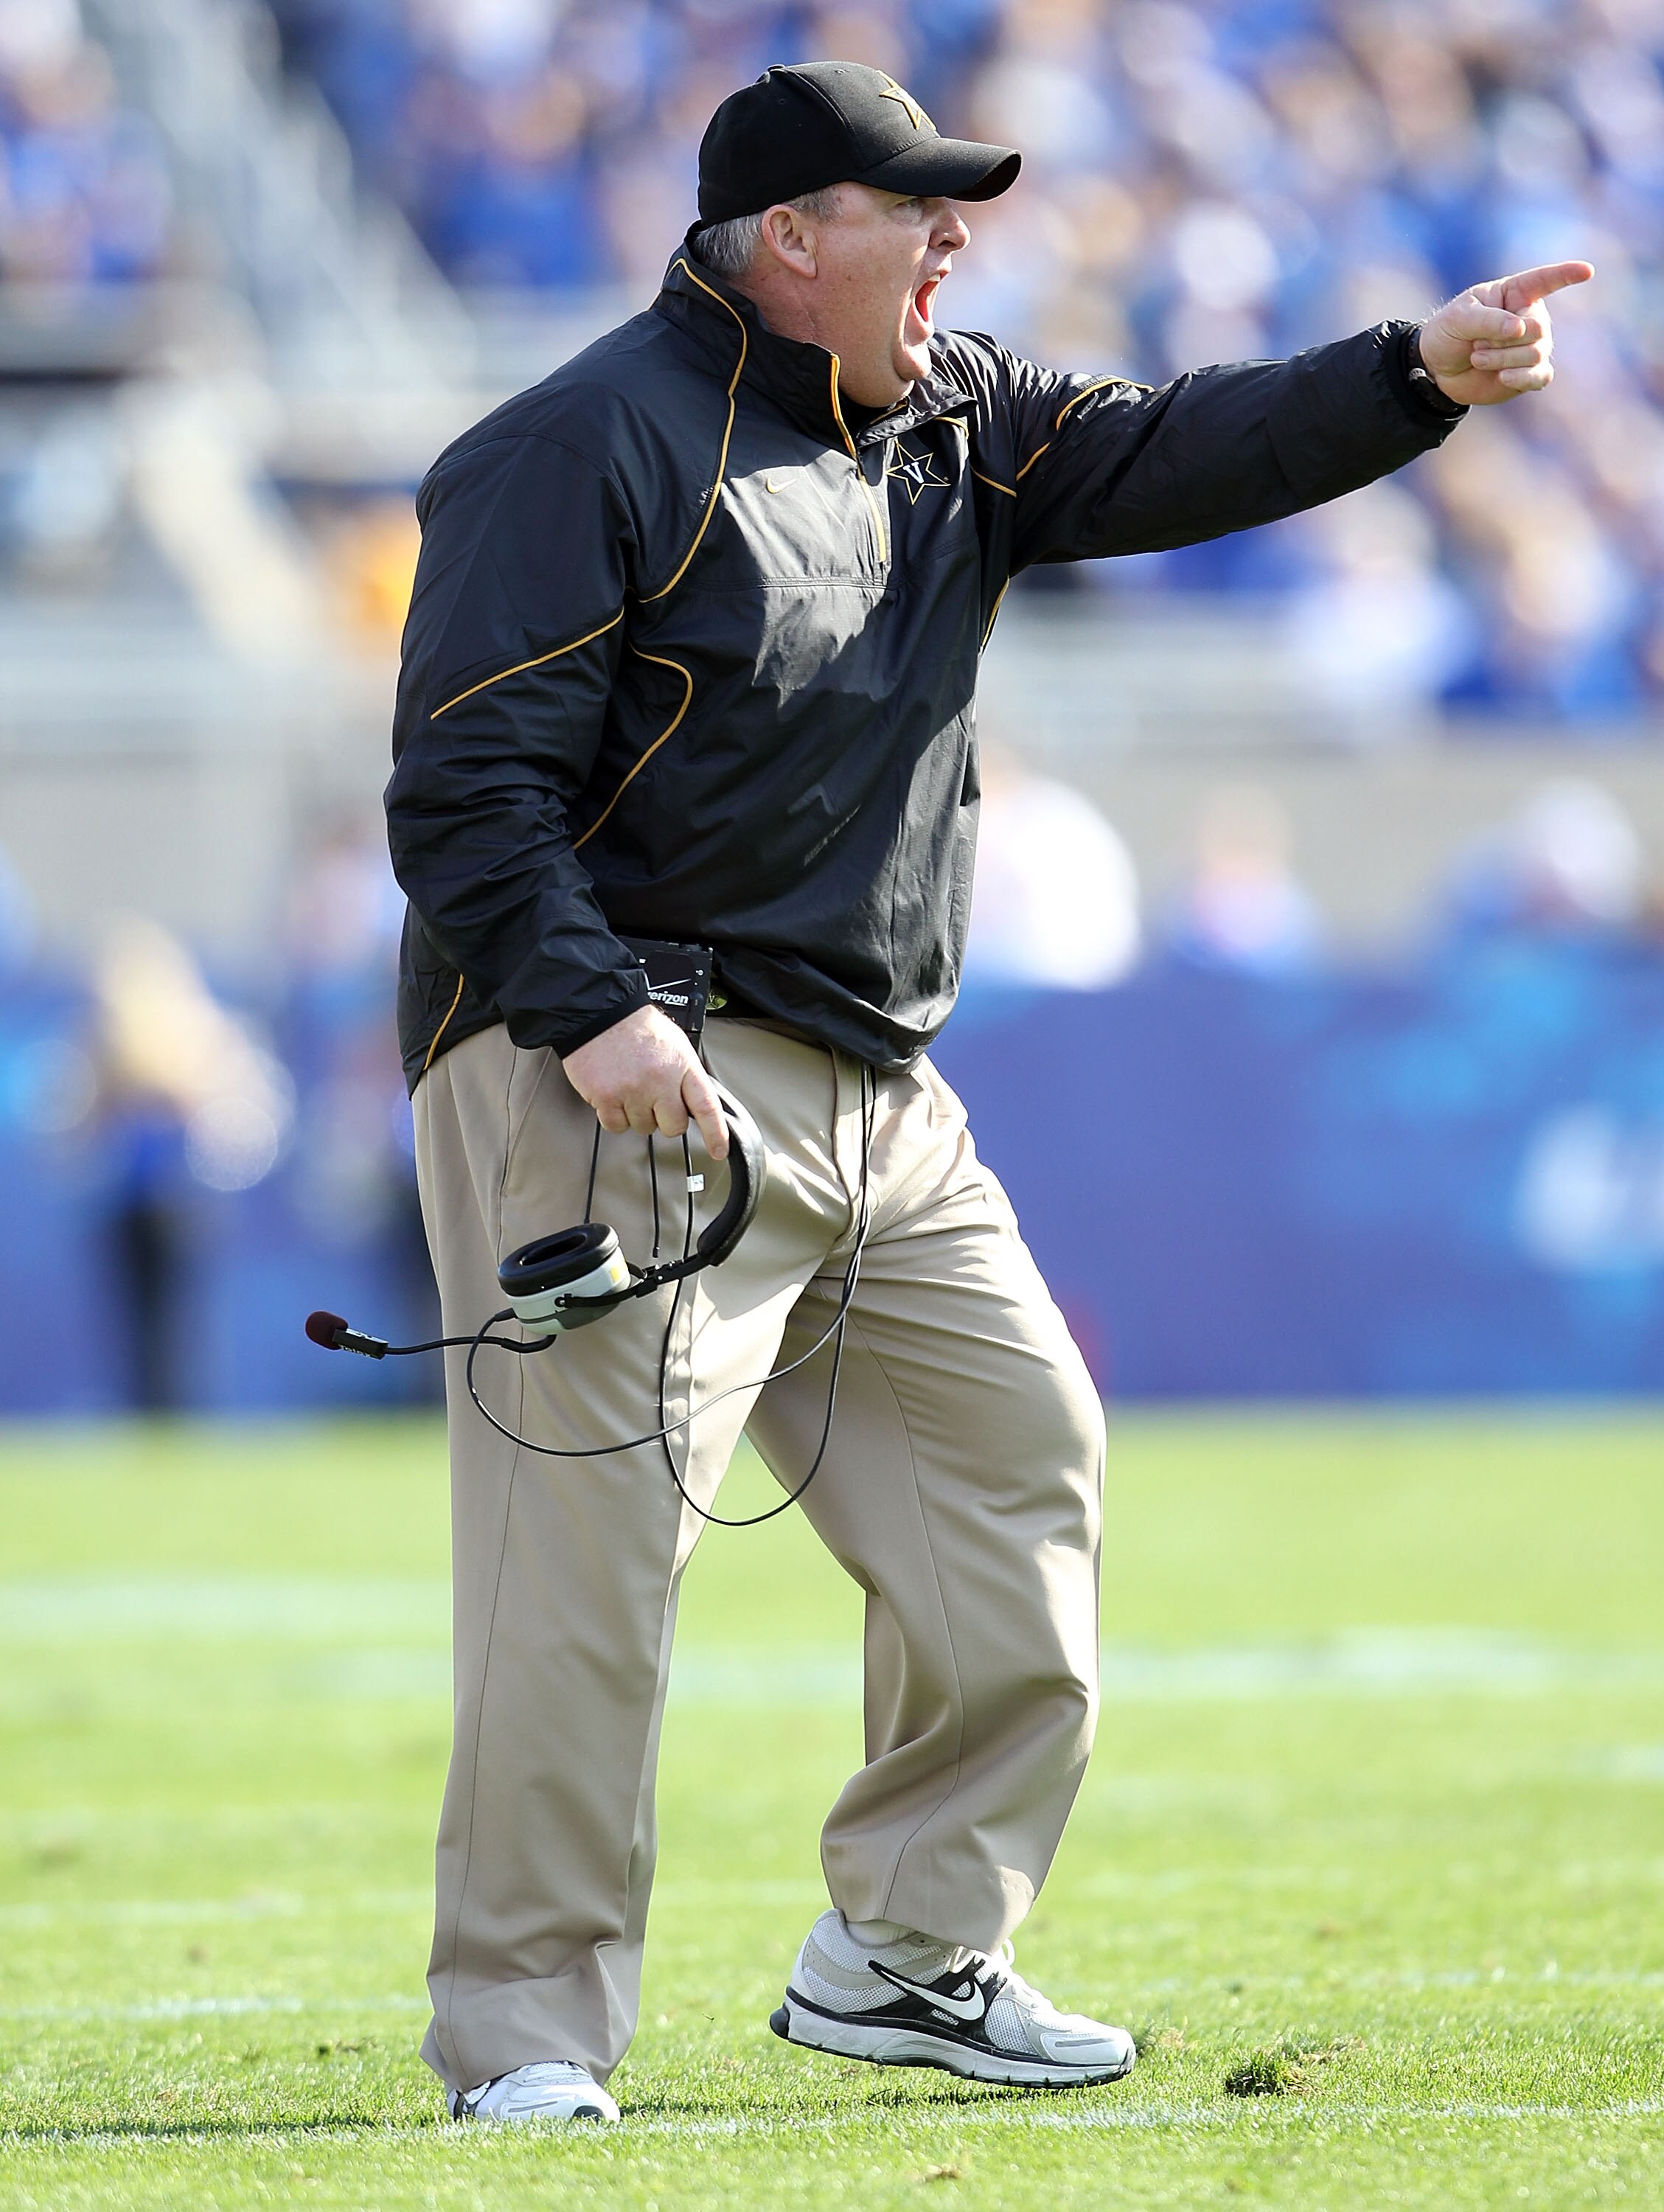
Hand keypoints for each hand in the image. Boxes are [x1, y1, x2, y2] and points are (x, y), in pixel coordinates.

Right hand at [561, 1005, 728, 1158]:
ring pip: (643, 1128)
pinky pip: (616, 1126)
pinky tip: (614, 1092)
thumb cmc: (636, 1027)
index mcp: (682, 1065)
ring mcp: (632, 1091)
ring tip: (630, 1085)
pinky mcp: (606, 1098)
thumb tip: (694, 1105)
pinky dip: (614, 1115)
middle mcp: (660, 1080)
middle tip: (654, 1098)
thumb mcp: (675, 1044)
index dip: (715, 1133)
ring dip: (637, 1114)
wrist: (599, 1012)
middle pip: (673, 1126)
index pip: (706, 1106)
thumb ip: (686, 1075)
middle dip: (665, 1118)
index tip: (718, 1150)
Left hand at [1417, 261, 1593, 407]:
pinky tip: (1503, 377)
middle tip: (1477, 343)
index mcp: (1517, 293)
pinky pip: (1541, 376)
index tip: (1586, 271)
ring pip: (1535, 354)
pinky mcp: (1529, 374)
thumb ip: (1489, 320)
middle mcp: (1531, 317)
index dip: (1567, 274)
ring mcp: (1533, 346)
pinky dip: (1521, 378)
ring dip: (1501, 358)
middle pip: (1538, 329)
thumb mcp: (1459, 318)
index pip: (1546, 280)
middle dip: (1503, 340)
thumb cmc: (1448, 333)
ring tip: (1477, 357)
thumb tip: (1521, 329)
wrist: (1438, 369)